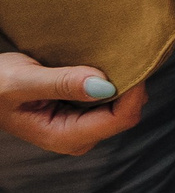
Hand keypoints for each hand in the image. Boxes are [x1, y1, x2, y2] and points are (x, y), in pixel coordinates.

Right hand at [0, 53, 147, 154]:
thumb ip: (61, 83)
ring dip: (121, 82)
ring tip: (109, 59)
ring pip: (122, 106)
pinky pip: (112, 99)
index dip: (134, 91)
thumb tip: (102, 84)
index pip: (119, 119)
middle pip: (126, 113)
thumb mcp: (22, 80)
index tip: (136, 61)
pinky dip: (112, 82)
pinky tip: (102, 66)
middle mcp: (78, 137)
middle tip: (124, 55)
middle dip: (130, 86)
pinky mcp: (84, 115)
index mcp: (64, 136)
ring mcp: (83, 127)